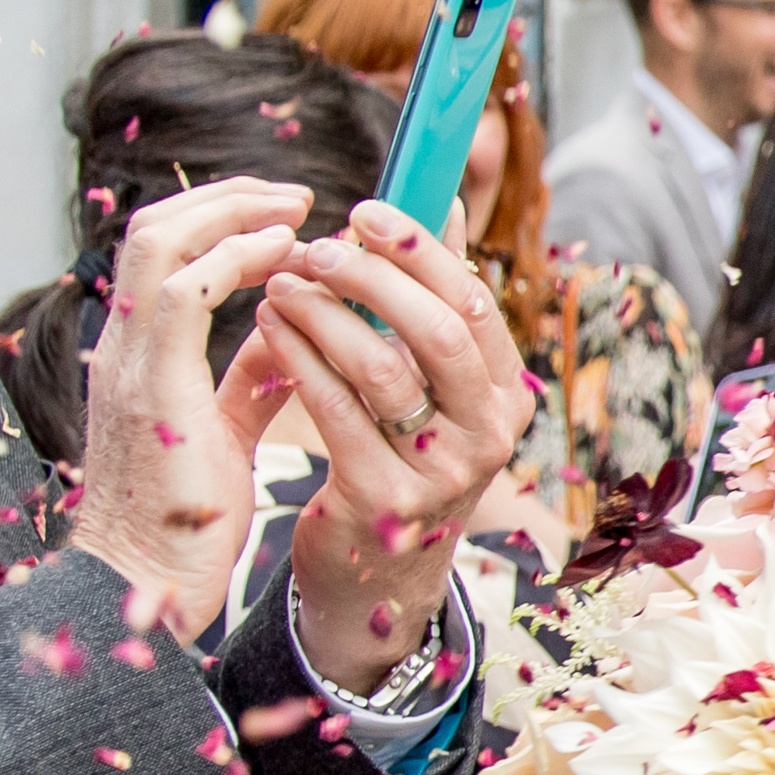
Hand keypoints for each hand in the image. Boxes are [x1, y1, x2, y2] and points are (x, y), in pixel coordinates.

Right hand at [62, 178, 323, 633]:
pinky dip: (236, 261)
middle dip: (227, 199)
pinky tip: (286, 261)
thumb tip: (285, 344)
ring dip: (232, 215)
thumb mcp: (220, 434)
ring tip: (296, 213)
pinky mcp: (153, 387)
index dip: (218, 222)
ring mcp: (130, 362)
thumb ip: (245, 384)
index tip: (283, 218)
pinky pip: (187, 292)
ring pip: (161, 242)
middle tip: (297, 196)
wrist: (140, 585)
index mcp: (136, 355)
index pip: (161, 255)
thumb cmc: (181, 522)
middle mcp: (122, 346)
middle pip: (154, 229)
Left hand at [253, 202, 535, 694]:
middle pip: (438, 330)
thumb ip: (436, 301)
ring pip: (382, 368)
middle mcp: (489, 435)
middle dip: (372, 276)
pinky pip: (335, 410)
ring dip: (324, 315)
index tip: (365, 210)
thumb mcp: (431, 385)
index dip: (420, 249)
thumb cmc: (396, 454)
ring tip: (281, 284)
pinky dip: (297, 359)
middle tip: (317, 248)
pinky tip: (268, 330)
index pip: (473, 302)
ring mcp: (442, 473)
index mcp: (506, 395)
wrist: (374, 570)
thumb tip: (446, 205)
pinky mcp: (386, 502)